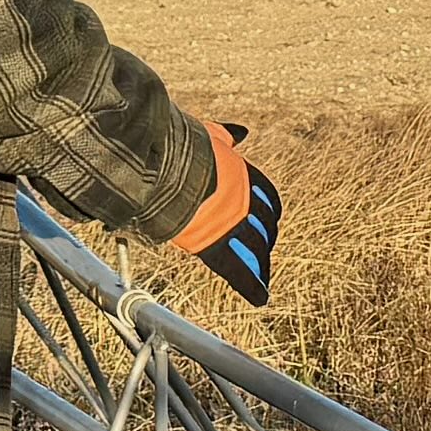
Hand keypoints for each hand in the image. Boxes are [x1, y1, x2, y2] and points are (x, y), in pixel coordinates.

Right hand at [172, 124, 279, 306]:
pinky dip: (251, 287)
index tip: (267, 219)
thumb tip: (240, 132)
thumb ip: (226, 136)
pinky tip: (260, 298)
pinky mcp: (217, 244)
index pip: (265, 196)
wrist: (163, 163)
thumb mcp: (209, 135)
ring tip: (263, 277)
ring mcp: (233, 224)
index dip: (267, 211)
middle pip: (264, 224)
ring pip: (256, 249)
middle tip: (263, 250)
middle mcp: (244, 200)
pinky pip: (239, 271)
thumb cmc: (179, 145)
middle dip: (265, 238)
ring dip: (261, 264)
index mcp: (242, 174)